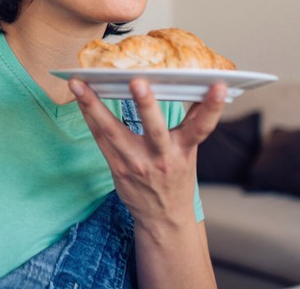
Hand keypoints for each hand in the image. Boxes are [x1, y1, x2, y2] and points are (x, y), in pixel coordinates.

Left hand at [70, 78, 226, 230]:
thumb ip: (191, 122)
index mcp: (184, 150)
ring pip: (113, 131)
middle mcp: (162, 157)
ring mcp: (136, 163)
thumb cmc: (176, 179)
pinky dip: (89, 116)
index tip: (219, 86)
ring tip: (79, 84)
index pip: (202, 127)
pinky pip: (100, 138)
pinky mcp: (117, 167)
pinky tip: (79, 98)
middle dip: (146, 105)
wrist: (163, 217)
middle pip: (154, 129)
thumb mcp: (189, 152)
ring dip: (94, 106)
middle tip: (138, 82)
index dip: (212, 108)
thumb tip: (199, 88)